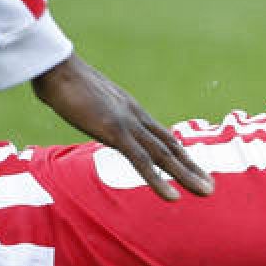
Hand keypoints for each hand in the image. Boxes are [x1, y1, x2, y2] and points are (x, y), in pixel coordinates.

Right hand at [32, 54, 214, 199]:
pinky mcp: (115, 131)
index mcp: (130, 111)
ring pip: (164, 155)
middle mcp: (135, 117)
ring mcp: (128, 124)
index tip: (193, 168)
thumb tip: (93, 115)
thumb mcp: (87, 100)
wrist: (56, 67)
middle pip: (170, 146)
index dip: (179, 153)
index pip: (162, 136)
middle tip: (209, 187)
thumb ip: (96, 111)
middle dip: (190, 167)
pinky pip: (141, 161)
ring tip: (206, 192)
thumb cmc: (63, 81)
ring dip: (186, 176)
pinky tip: (173, 197)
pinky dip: (159, 180)